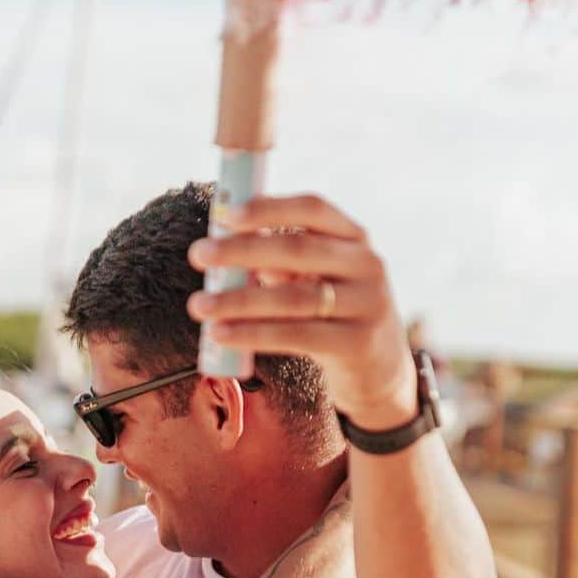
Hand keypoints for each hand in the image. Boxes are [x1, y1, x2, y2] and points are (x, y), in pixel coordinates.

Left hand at [188, 193, 415, 429]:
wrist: (380, 370)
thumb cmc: (332, 313)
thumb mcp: (317, 278)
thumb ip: (280, 260)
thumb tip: (219, 245)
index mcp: (353, 238)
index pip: (313, 209)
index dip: (268, 208)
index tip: (224, 214)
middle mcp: (367, 265)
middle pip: (298, 249)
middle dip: (242, 250)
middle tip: (198, 255)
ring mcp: (367, 304)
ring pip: (293, 298)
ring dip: (239, 299)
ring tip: (199, 305)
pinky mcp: (357, 343)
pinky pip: (297, 335)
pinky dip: (254, 334)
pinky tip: (221, 335)